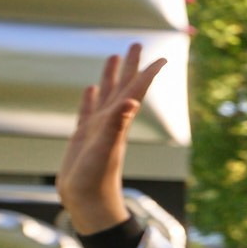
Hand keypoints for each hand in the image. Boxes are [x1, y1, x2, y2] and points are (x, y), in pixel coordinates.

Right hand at [58, 43, 165, 234]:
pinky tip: (92, 89)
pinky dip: (91, 98)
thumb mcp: (105, 150)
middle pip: (123, 87)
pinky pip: (88, 111)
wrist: (87, 203)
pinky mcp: (84, 137)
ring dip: (112, 76)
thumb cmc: (96, 179)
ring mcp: (97, 129)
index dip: (148, 74)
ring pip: (107, 95)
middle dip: (131, 65)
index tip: (162, 58)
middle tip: (137, 44)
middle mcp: (111, 122)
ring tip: (115, 56)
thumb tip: (131, 102)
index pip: (136, 91)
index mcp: (118, 122)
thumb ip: (116, 125)